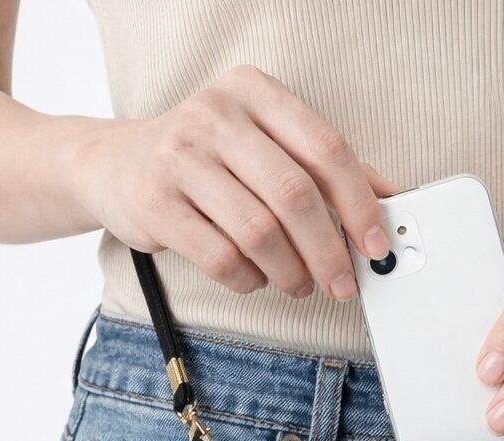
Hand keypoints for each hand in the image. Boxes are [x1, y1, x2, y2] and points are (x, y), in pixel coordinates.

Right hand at [69, 64, 399, 299]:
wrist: (115, 165)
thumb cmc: (208, 160)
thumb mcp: (265, 145)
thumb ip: (322, 167)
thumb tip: (389, 199)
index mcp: (254, 92)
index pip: (325, 149)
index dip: (359, 204)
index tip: (376, 246)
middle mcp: (216, 114)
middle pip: (294, 195)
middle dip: (328, 251)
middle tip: (341, 284)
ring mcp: (180, 157)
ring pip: (258, 232)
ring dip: (290, 272)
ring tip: (298, 284)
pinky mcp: (155, 203)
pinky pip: (221, 258)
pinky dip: (249, 280)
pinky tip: (255, 278)